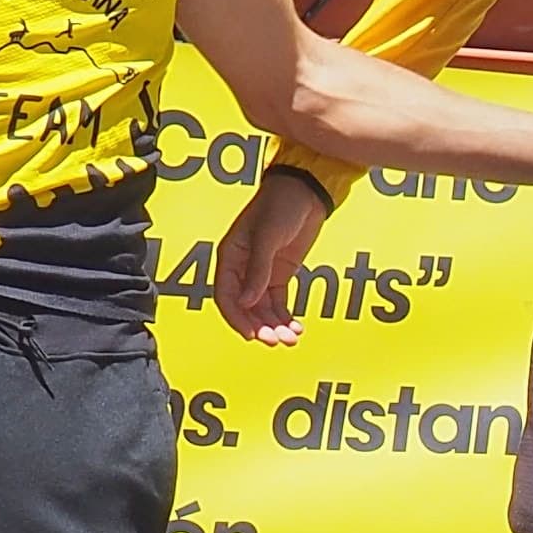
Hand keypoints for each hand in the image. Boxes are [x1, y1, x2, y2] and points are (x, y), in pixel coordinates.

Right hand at [215, 166, 328, 343]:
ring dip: (275, 326)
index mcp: (230, 257)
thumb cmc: (280, 205)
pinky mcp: (280, 275)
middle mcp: (243, 269)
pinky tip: (296, 329)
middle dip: (260, 326)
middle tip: (276, 341)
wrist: (306, 191)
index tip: (252, 335)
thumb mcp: (266, 237)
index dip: (237, 318)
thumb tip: (246, 302)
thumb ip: (257, 270)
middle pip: (246, 308)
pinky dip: (286, 318)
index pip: (226, 296)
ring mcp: (262, 273)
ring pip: (264, 309)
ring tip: (290, 339)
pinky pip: (279, 303)